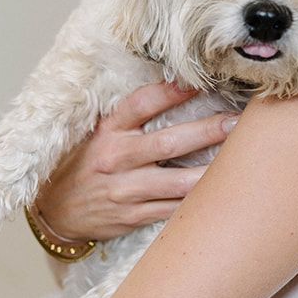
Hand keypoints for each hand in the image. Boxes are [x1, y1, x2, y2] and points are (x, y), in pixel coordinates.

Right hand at [31, 82, 237, 241]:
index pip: (140, 104)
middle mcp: (116, 159)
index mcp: (107, 132)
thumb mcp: (96, 134)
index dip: (170, 91)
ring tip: (242, 160)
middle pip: (168, 142)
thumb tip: (177, 89)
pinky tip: (223, 194)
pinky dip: (199, 202)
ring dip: (211, 171)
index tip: (198, 81)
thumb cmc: (83, 166)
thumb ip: (129, 118)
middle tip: (237, 122)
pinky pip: (174, 209)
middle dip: (207, 131)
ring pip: (177, 182)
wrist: (54, 212)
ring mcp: (126, 191)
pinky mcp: (134, 216)